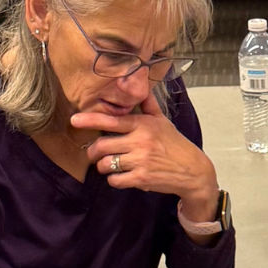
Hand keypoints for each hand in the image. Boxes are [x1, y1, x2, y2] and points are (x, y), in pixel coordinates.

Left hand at [75, 89, 219, 206]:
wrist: (192, 171)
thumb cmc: (175, 145)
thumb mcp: (163, 122)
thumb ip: (148, 106)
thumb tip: (141, 87)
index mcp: (143, 125)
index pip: (111, 120)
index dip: (90, 120)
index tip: (75, 120)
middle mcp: (140, 141)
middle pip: (102, 145)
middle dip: (93, 152)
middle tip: (94, 154)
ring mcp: (140, 160)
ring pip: (106, 164)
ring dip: (103, 167)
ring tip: (109, 166)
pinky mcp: (141, 178)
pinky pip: (115, 180)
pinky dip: (114, 180)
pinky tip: (121, 177)